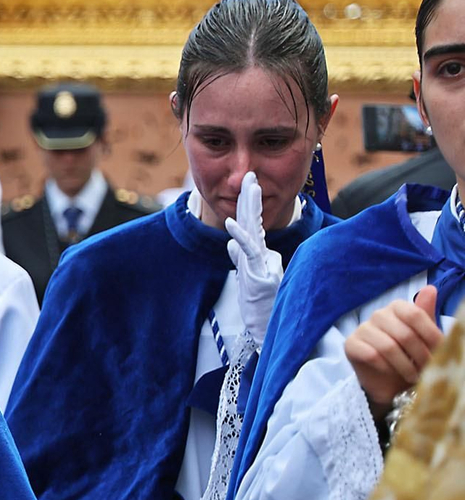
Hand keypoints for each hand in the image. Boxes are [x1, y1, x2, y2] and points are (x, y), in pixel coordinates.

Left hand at [224, 171, 283, 345]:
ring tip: (248, 187)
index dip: (249, 202)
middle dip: (251, 196)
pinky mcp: (259, 275)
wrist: (268, 326)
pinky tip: (231, 223)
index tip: (249, 182)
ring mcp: (259, 263)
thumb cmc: (260, 301)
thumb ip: (240, 257)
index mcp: (256, 251)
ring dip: (250, 207)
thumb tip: (231, 243)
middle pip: (253, 219)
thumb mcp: (247, 275)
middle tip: (250, 174)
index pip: (252, 221)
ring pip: (253, 230)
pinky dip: (240, 236)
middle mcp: (259, 253)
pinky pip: (249, 252)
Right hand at [345, 286, 442, 415]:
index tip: (441, 352)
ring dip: (405, 366)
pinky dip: (386, 368)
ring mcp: (362, 329)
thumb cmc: (409, 356)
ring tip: (414, 376)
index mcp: (397, 308)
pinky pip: (371, 355)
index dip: (430, 336)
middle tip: (428, 370)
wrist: (389, 381)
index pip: (415, 314)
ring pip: (388, 347)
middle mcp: (378, 315)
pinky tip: (392, 373)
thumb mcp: (423, 337)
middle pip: (404, 334)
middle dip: (420, 356)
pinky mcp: (351, 345)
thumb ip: (426, 314)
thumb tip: (430, 289)